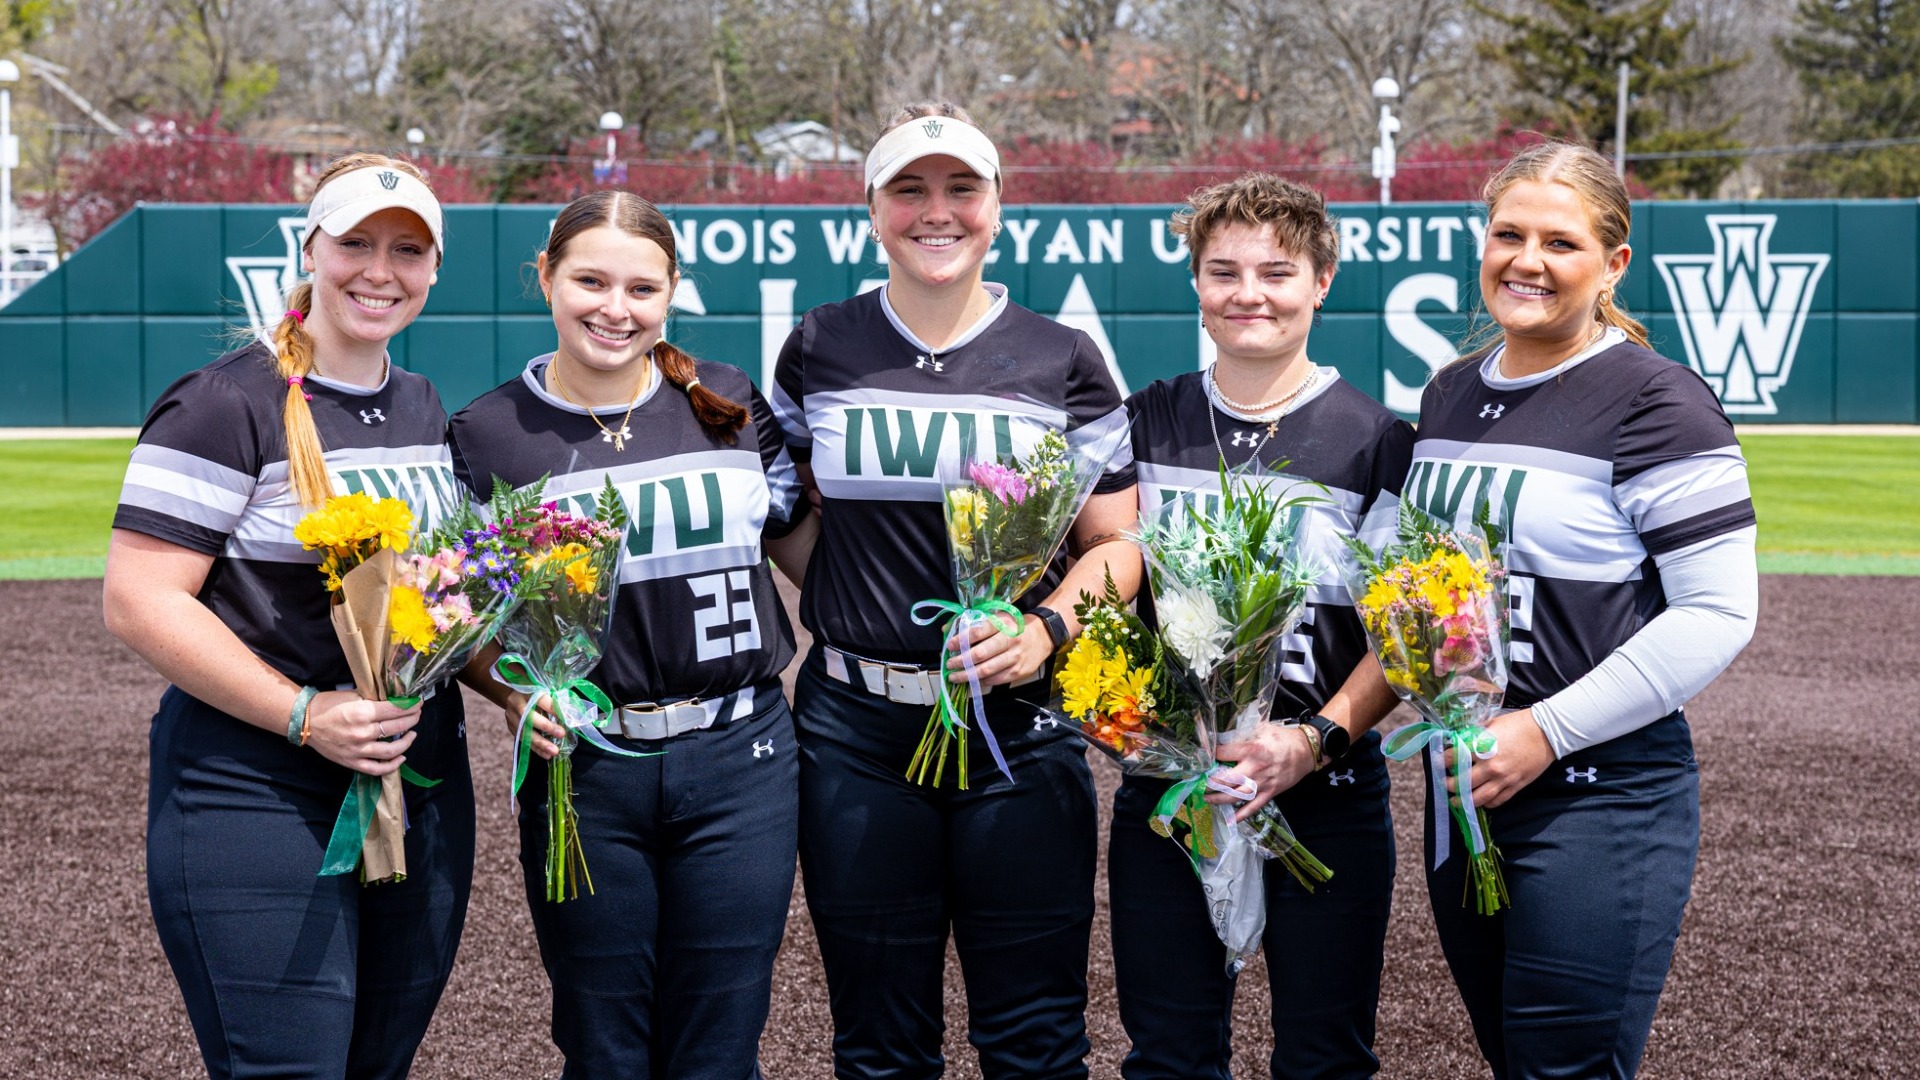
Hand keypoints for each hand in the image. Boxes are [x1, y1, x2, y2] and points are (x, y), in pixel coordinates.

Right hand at [303, 691, 419, 774]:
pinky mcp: (352, 762)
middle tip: (416, 715)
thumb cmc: (328, 705)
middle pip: (397, 727)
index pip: (396, 710)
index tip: (418, 703)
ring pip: (392, 750)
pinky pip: (377, 768)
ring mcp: (358, 750)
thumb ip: (374, 699)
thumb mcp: (353, 695)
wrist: (305, 722)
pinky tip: (401, 757)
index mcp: (362, 713)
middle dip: (412, 720)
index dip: (411, 706)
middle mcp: (362, 732)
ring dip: (407, 742)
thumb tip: (396, 699)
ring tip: (412, 734)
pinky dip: (392, 765)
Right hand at [505, 691, 568, 761]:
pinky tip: (546, 755)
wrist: (514, 695)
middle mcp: (516, 704)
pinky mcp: (511, 728)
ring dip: (541, 744)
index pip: (541, 700)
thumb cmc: (535, 692)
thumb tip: (573, 714)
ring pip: (525, 733)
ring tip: (554, 751)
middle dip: (547, 727)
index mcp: (527, 691)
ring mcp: (512, 717)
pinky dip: (536, 749)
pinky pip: (524, 741)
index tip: (567, 717)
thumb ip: (556, 700)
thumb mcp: (544, 689)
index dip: (554, 709)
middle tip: (562, 734)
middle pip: (529, 718)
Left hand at [946, 613, 1052, 687]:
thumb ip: (972, 623)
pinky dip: (981, 681)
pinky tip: (972, 680)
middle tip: (949, 665)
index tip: (949, 646)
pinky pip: (995, 680)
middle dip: (961, 661)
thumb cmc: (1014, 627)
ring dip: (967, 675)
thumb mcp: (997, 618)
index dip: (961, 640)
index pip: (978, 632)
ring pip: (986, 670)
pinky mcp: (1018, 672)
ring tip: (955, 676)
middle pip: (980, 654)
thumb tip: (946, 629)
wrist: (1042, 636)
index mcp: (1002, 624)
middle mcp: (1009, 640)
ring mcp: (1015, 657)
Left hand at [1208, 722, 1316, 821]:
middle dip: (1209, 783)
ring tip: (1207, 798)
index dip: (1209, 755)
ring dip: (1218, 799)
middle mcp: (1254, 769)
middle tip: (1200, 783)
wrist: (1306, 751)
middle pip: (1225, 780)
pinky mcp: (1269, 793)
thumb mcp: (1262, 728)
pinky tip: (1229, 819)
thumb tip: (1224, 734)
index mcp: (1251, 750)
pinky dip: (1240, 815)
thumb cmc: (1283, 738)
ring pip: (1235, 796)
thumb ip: (1243, 732)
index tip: (1201, 757)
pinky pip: (1253, 807)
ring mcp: (1262, 783)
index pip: (1222, 754)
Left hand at [1444, 707, 1555, 809]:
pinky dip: (1486, 804)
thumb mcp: (1490, 724)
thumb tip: (1458, 741)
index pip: (1453, 758)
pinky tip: (1480, 801)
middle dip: (1449, 785)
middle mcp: (1490, 766)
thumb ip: (1474, 735)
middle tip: (1444, 783)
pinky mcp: (1516, 786)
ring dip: (1463, 801)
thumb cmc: (1517, 724)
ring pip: (1478, 798)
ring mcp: (1504, 779)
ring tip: (1455, 801)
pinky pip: (1497, 801)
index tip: (1438, 762)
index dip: (1441, 761)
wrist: (1547, 732)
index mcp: (1482, 747)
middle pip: (1462, 783)